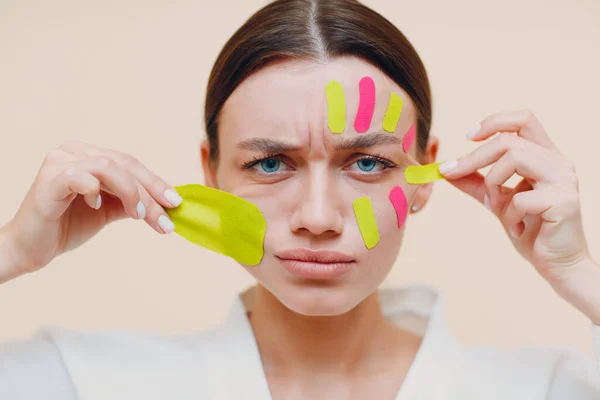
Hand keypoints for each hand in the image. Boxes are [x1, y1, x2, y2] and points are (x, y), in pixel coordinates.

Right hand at [1, 140, 181, 282]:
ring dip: (131, 192)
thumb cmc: (67, 226)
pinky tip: (98, 207)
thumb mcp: (109, 211)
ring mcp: (60, 162)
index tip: (176, 202)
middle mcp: (74, 151)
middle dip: (150, 192)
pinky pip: (81, 177)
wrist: (30, 248)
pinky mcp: (49, 179)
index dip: (156, 182)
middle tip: (166, 217)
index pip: (131, 164)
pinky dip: (96, 191)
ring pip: (110, 168)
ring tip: (138, 215)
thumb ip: (132, 201)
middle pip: (125, 165)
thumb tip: (166, 203)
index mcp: (89, 155)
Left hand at [438, 110, 592, 285]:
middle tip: (453, 173)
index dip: (493, 122)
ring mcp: (564, 180)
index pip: (524, 119)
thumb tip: (446, 169)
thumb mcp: (498, 201)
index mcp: (546, 156)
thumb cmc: (530, 230)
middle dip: (474, 157)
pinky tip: (516, 228)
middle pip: (508, 140)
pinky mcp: (564, 202)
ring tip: (496, 208)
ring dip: (493, 184)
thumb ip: (476, 183)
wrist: (557, 265)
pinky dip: (509, 214)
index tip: (467, 136)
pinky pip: (521, 197)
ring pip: (514, 158)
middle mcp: (559, 162)